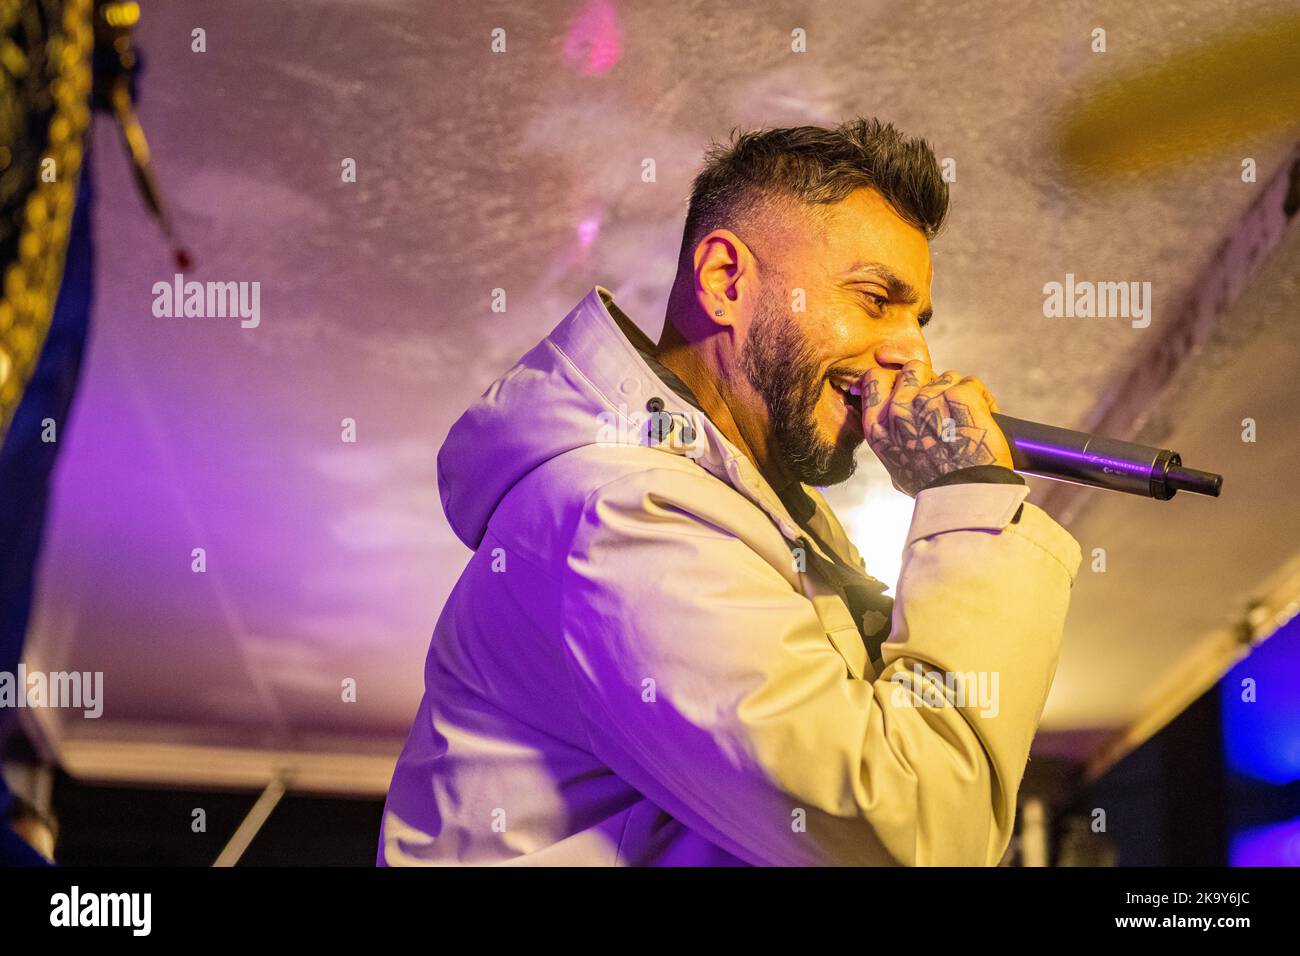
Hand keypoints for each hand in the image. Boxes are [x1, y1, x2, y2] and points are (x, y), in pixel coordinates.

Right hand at [857, 360, 1013, 496]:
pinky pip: (971, 383)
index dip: (894, 378)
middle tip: (942, 405)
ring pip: (947, 375)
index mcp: (878, 427)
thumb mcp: (894, 467)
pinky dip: (981, 398)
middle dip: (929, 380)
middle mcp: (899, 410)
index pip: (874, 378)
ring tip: (964, 421)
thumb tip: (886, 419)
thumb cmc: (934, 487)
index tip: (907, 386)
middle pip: (913, 369)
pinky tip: (983, 418)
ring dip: (957, 392)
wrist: (965, 499)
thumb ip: (890, 439)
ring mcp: (929, 400)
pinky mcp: (959, 397)